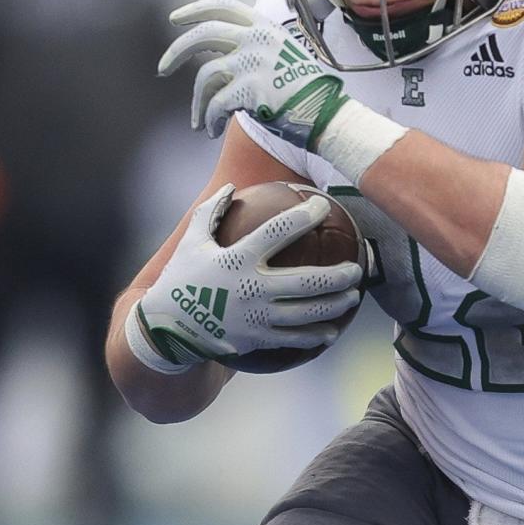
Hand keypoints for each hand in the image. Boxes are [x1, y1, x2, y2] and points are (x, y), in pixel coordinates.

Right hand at [136, 183, 363, 366]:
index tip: (323, 205)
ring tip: (353, 296)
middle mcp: (252, 288)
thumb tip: (232, 186)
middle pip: (306, 282)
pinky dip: (315, 335)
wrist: (167, 328)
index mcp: (237, 259)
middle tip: (356, 268)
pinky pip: (293, 338)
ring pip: (307, 313)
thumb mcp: (191, 241)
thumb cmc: (182, 278)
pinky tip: (332, 331)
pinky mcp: (256, 338)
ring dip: (334, 305)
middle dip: (337, 276)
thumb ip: (211, 212)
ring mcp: (256, 317)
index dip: (303, 217)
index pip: (278, 232)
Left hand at [159, 0, 349, 146]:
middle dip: (176, 51)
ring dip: (197, 102)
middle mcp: (257, 40)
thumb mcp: (286, 56)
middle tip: (162, 68)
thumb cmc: (309, 92)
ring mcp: (252, 64)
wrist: (328, 116)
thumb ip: (255, 51)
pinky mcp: (248, 91)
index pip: (223, 7)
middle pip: (203, 35)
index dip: (195, 10)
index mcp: (265, 28)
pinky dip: (209, 120)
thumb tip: (218, 64)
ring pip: (205, 76)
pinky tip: (211, 130)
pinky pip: (215, 105)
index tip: (176, 19)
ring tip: (198, 120)